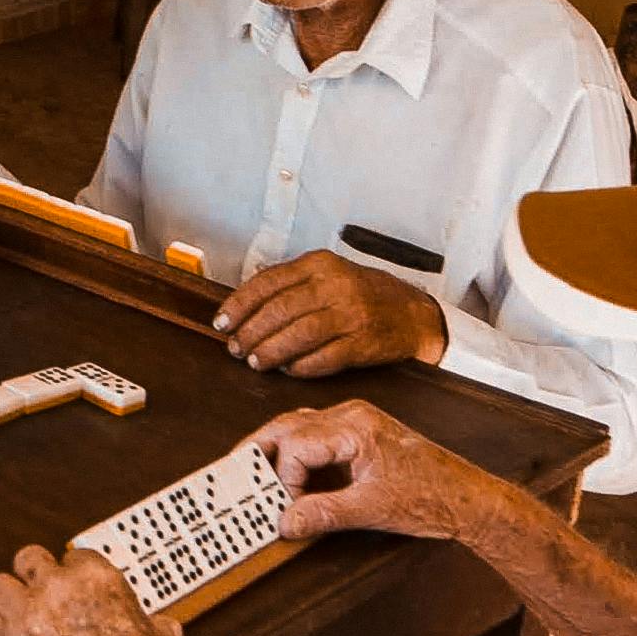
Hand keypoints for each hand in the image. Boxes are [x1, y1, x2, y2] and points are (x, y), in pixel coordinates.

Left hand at [0, 542, 204, 635]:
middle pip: (26, 560)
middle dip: (34, 579)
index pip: (72, 556)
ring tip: (23, 621)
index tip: (75, 596)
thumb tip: (161, 627)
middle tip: (44, 602)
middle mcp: (58, 590)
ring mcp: (29, 618)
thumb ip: (151, 627)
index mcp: (98, 578)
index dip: (73, 578)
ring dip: (8, 601)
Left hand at [215, 249, 449, 376]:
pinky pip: (323, 358)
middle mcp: (335, 285)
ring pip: (298, 335)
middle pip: (279, 311)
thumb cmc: (364, 296)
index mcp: (320, 264)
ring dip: (270, 352)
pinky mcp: (363, 343)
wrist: (414, 314)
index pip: (268, 283)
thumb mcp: (329, 275)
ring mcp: (351, 314)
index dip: (239, 305)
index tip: (222, 323)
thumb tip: (245, 300)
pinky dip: (300, 367)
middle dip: (250, 333)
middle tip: (236, 348)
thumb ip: (291, 284)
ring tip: (256, 362)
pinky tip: (288, 371)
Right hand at [259, 400, 507, 548]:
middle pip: (288, 425)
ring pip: (298, 427)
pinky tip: (288, 476)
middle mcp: (352, 416)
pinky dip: (296, 455)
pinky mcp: (360, 435)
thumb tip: (285, 522)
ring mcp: (356, 422)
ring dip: (275, 451)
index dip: (283, 480)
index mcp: (355, 427)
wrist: (467, 498)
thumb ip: (323, 514)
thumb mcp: (371, 510)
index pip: (297, 446)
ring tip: (253, 476)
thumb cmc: (431, 498)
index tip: (282, 509)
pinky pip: (315, 437)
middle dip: (259, 451)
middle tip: (233, 474)